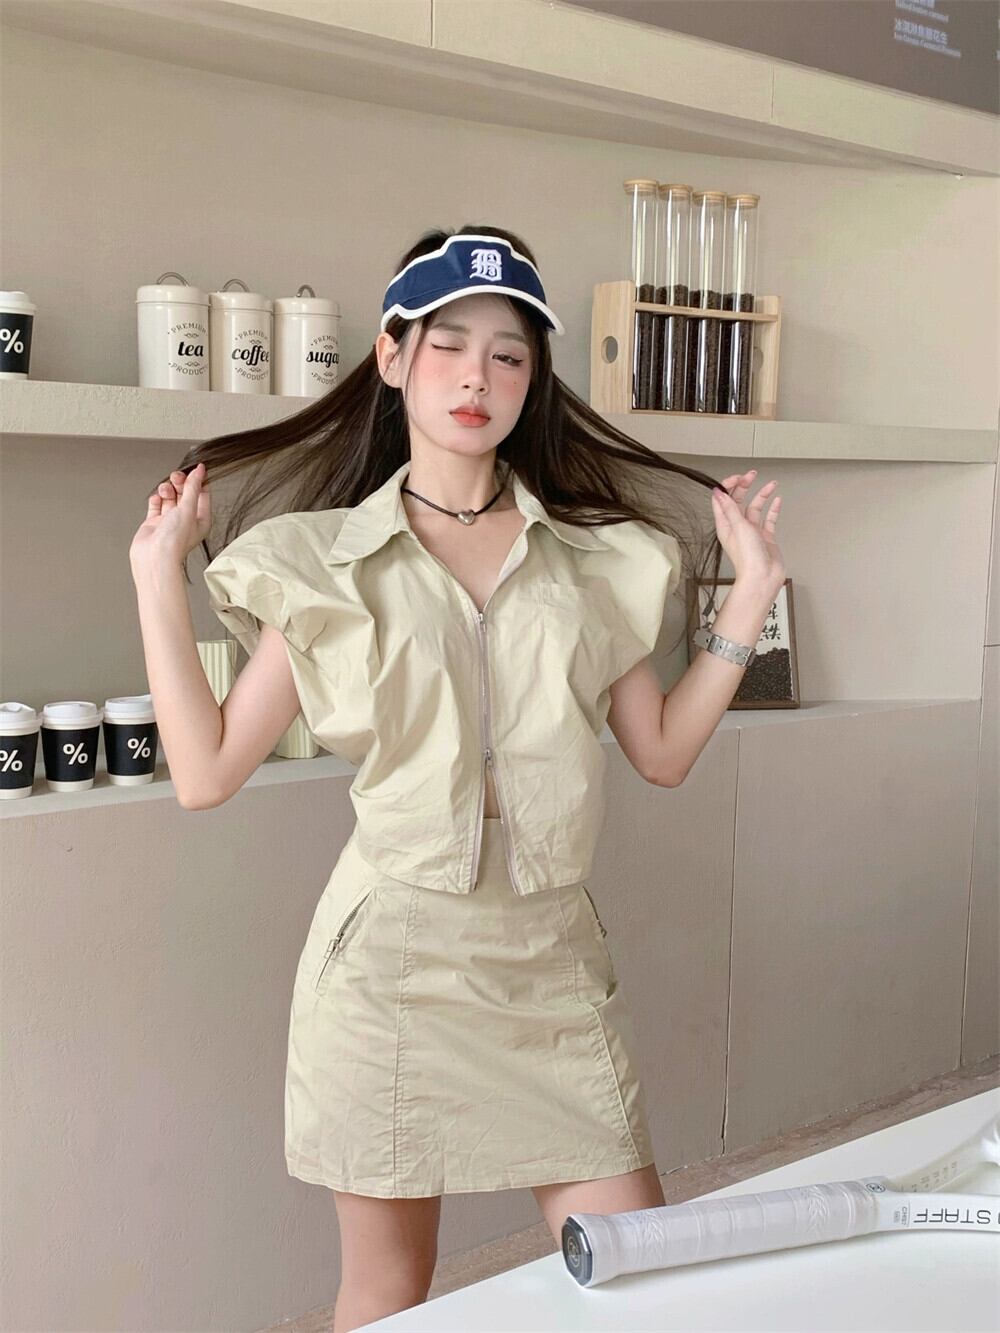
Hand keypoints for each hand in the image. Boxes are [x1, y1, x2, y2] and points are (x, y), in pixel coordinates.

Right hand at [130, 463, 211, 577]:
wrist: (154, 556)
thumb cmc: (175, 541)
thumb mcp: (188, 508)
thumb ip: (193, 488)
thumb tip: (200, 471)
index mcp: (201, 519)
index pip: (202, 494)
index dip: (198, 480)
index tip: (195, 469)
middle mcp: (186, 520)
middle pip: (185, 493)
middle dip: (180, 483)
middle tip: (176, 477)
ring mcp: (170, 521)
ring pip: (170, 497)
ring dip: (167, 490)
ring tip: (165, 492)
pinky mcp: (155, 523)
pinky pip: (156, 505)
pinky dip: (156, 499)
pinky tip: (156, 499)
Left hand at [711, 468, 784, 593]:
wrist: (763, 577)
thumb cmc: (748, 558)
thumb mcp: (737, 527)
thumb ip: (730, 508)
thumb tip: (718, 492)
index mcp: (726, 524)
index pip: (722, 499)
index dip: (728, 485)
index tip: (738, 477)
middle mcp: (737, 526)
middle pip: (739, 500)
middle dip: (745, 486)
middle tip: (752, 475)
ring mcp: (752, 531)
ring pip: (756, 507)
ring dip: (763, 495)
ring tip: (772, 484)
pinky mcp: (765, 537)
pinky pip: (769, 519)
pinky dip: (773, 509)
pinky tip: (777, 500)